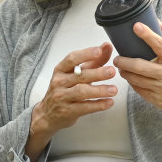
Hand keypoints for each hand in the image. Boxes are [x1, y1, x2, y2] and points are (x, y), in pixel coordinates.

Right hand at [25, 43, 116, 160]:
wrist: (48, 114)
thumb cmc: (64, 90)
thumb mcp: (75, 74)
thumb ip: (93, 61)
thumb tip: (107, 47)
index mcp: (61, 70)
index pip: (72, 59)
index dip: (86, 54)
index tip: (99, 51)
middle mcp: (59, 82)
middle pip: (80, 76)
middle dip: (97, 73)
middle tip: (112, 71)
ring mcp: (62, 97)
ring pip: (81, 92)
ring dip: (99, 90)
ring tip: (113, 89)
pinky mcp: (67, 111)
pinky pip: (85, 107)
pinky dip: (98, 105)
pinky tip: (109, 102)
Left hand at [114, 22, 161, 138]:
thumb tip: (157, 22)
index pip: (160, 44)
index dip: (146, 34)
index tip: (136, 26)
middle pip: (140, 66)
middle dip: (124, 61)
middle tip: (117, 58)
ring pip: (135, 79)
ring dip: (125, 72)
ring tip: (121, 67)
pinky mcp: (156, 100)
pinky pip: (138, 90)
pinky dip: (132, 83)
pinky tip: (131, 78)